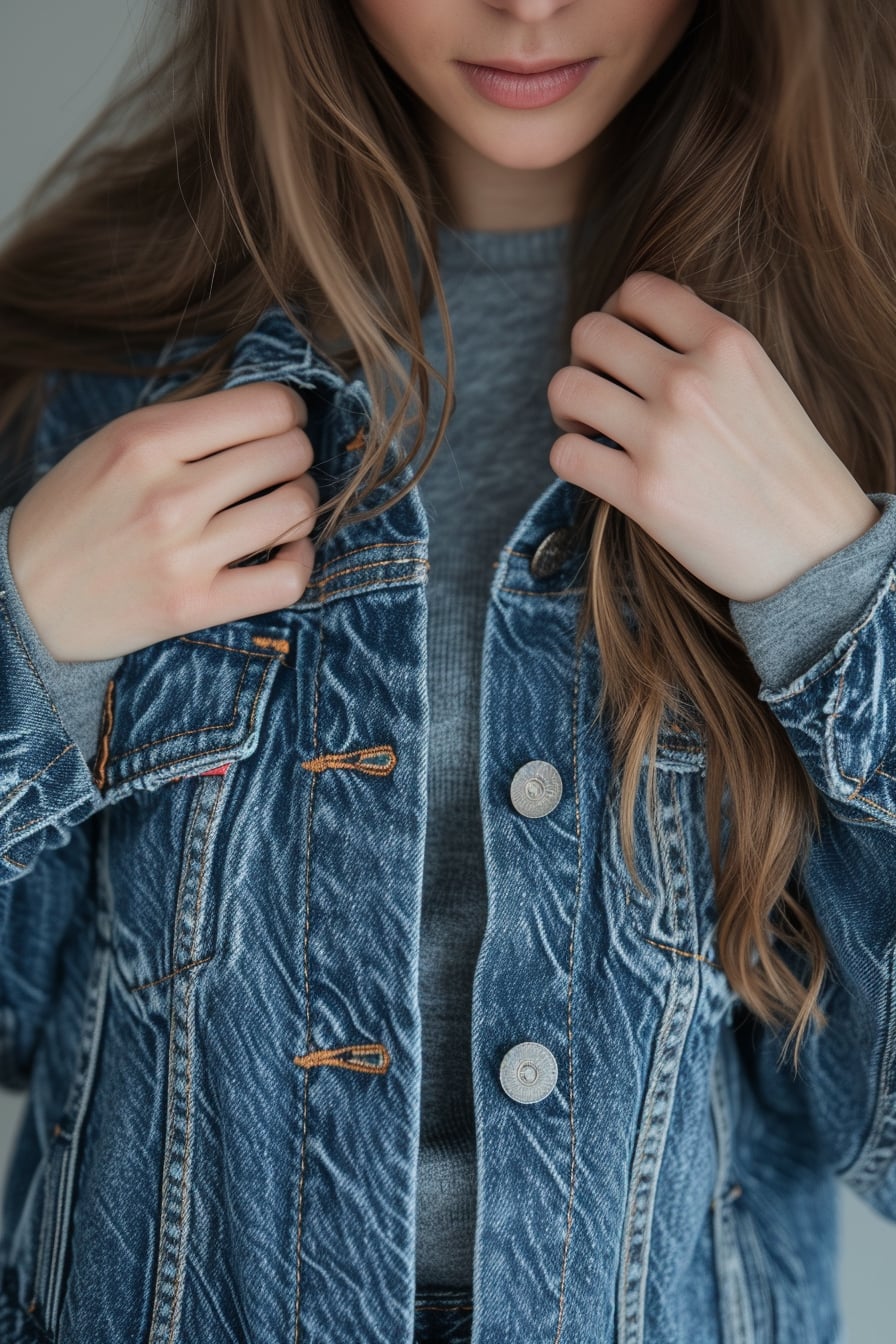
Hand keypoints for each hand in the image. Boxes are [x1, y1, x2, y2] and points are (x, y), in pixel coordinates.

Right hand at [7, 381, 318, 660]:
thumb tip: (273, 413)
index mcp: (146, 439)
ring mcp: (183, 554)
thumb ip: (187, 426)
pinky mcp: (194, 606)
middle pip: (288, 454)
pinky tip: (285, 549)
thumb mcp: (115, 444)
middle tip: (279, 470)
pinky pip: (287, 578)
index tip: (282, 426)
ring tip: (280, 508)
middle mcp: (168, 495)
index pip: (267, 407)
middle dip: (295, 457)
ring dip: (300, 504)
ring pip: (296, 510)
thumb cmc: (77, 514)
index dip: (290, 413)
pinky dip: (301, 559)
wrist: (23, 596)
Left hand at [546, 271, 880, 602]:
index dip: (615, 312)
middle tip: (598, 389)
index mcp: (727, 343)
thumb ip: (705, 346)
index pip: (638, 290)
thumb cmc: (786, 466)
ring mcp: (664, 437)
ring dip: (567, 407)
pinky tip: (594, 466)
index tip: (621, 346)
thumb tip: (641, 319)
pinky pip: (565, 454)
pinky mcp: (643, 493)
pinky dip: (569, 457)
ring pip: (565, 387)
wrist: (816, 549)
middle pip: (589, 333)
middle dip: (584, 359)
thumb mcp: (761, 380)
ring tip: (588, 427)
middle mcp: (691, 382)